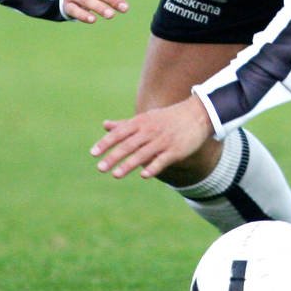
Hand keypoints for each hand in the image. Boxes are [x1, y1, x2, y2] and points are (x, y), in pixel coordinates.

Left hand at [92, 95, 212, 179]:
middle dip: (114, 157)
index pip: (120, 133)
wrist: (197, 114)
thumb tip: (104, 125)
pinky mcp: (176, 150)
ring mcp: (163, 140)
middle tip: (100, 168)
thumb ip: (124, 125)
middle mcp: (150, 131)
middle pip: (129, 144)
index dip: (106, 143)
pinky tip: (144, 176)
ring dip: (129, 165)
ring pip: (143, 153)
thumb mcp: (145, 118)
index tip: (93, 154)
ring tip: (116, 175)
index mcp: (141, 123)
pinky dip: (153, 167)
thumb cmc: (167, 118)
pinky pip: (162, 160)